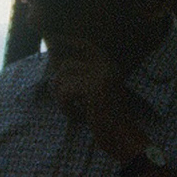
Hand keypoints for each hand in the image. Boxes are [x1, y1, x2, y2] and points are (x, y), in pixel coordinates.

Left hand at [46, 44, 145, 159]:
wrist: (124, 138)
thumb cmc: (107, 121)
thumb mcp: (96, 95)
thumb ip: (83, 79)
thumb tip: (58, 68)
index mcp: (109, 66)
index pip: (85, 45)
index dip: (68, 41)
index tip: (53, 39)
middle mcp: (106, 66)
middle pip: (66, 66)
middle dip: (59, 85)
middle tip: (63, 101)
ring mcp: (101, 75)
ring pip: (62, 79)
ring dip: (62, 99)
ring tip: (73, 111)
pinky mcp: (94, 88)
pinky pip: (64, 92)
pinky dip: (65, 107)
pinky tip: (76, 117)